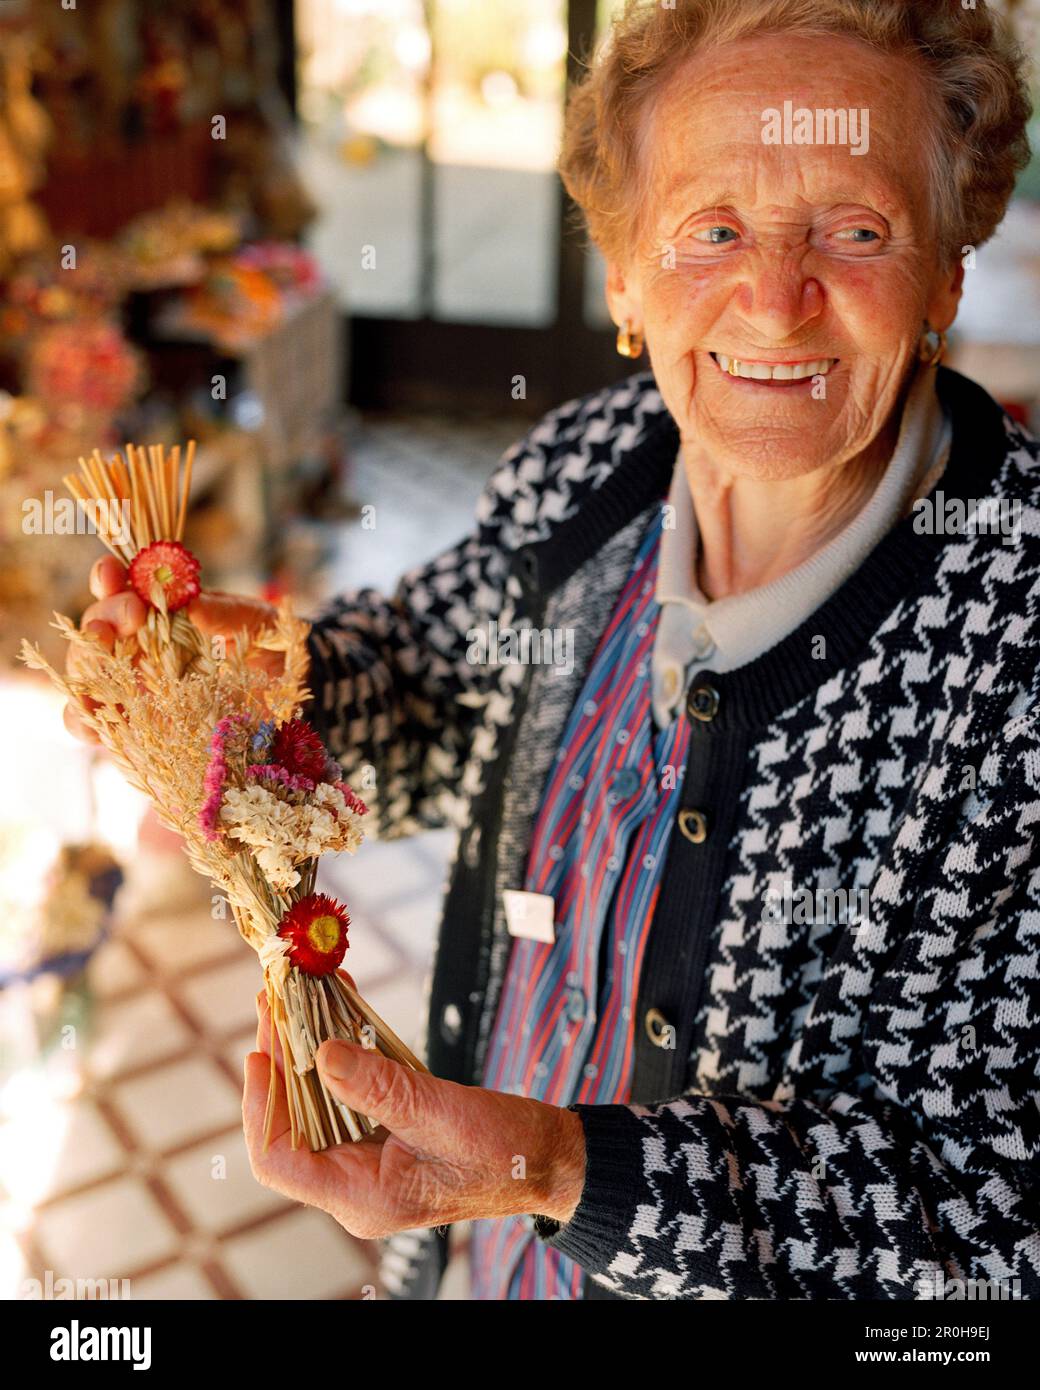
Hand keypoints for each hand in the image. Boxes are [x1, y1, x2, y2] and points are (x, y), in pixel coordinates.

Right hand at [63, 555, 283, 743]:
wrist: (286, 686)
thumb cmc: (264, 643)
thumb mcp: (251, 621)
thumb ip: (220, 612)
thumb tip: (189, 604)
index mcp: (157, 609)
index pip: (117, 588)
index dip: (107, 579)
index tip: (115, 574)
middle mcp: (137, 644)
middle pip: (97, 630)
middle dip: (105, 618)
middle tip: (133, 615)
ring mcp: (134, 684)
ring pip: (87, 676)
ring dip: (86, 670)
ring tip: (99, 667)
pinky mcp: (139, 725)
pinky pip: (99, 726)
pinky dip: (86, 724)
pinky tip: (93, 727)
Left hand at [243, 991, 586, 1239]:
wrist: (549, 1159)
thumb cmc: (506, 1152)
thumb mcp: (440, 1113)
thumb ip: (379, 1087)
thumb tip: (323, 1054)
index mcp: (362, 1195)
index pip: (279, 1159)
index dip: (260, 1104)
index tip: (260, 1051)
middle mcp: (355, 1183)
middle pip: (292, 1123)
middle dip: (281, 1060)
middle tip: (274, 1001)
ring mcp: (368, 1161)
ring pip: (317, 1103)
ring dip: (306, 1049)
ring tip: (296, 997)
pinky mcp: (385, 1136)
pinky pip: (348, 1093)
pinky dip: (341, 1050)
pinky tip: (337, 1008)